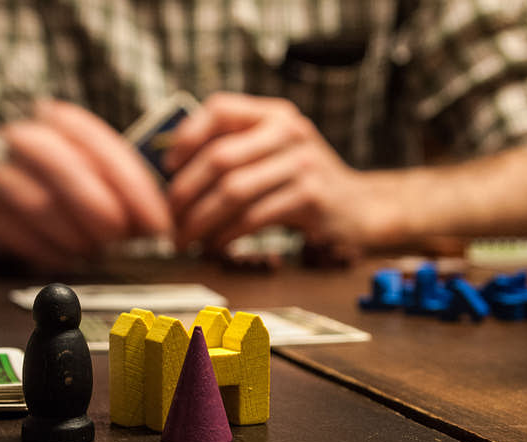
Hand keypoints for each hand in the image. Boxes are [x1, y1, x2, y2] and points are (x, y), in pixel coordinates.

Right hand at [0, 100, 170, 268]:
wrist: (2, 196)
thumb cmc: (67, 186)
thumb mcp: (102, 176)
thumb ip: (129, 191)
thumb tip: (159, 226)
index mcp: (61, 121)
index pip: (99, 145)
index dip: (134, 188)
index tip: (157, 224)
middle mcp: (26, 140)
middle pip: (64, 167)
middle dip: (99, 208)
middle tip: (120, 238)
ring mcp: (0, 174)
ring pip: (39, 205)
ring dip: (75, 236)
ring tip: (95, 252)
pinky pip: (19, 236)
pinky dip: (50, 253)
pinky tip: (69, 260)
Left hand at [166, 92, 386, 251]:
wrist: (360, 207)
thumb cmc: (302, 184)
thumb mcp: (273, 155)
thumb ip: (235, 153)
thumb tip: (171, 178)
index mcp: (273, 115)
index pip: (220, 109)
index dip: (186, 137)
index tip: (166, 167)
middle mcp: (288, 132)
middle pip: (219, 158)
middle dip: (184, 194)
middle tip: (169, 220)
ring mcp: (303, 163)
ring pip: (232, 192)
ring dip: (200, 221)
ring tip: (185, 240)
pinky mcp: (310, 198)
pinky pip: (253, 217)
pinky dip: (226, 235)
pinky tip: (215, 246)